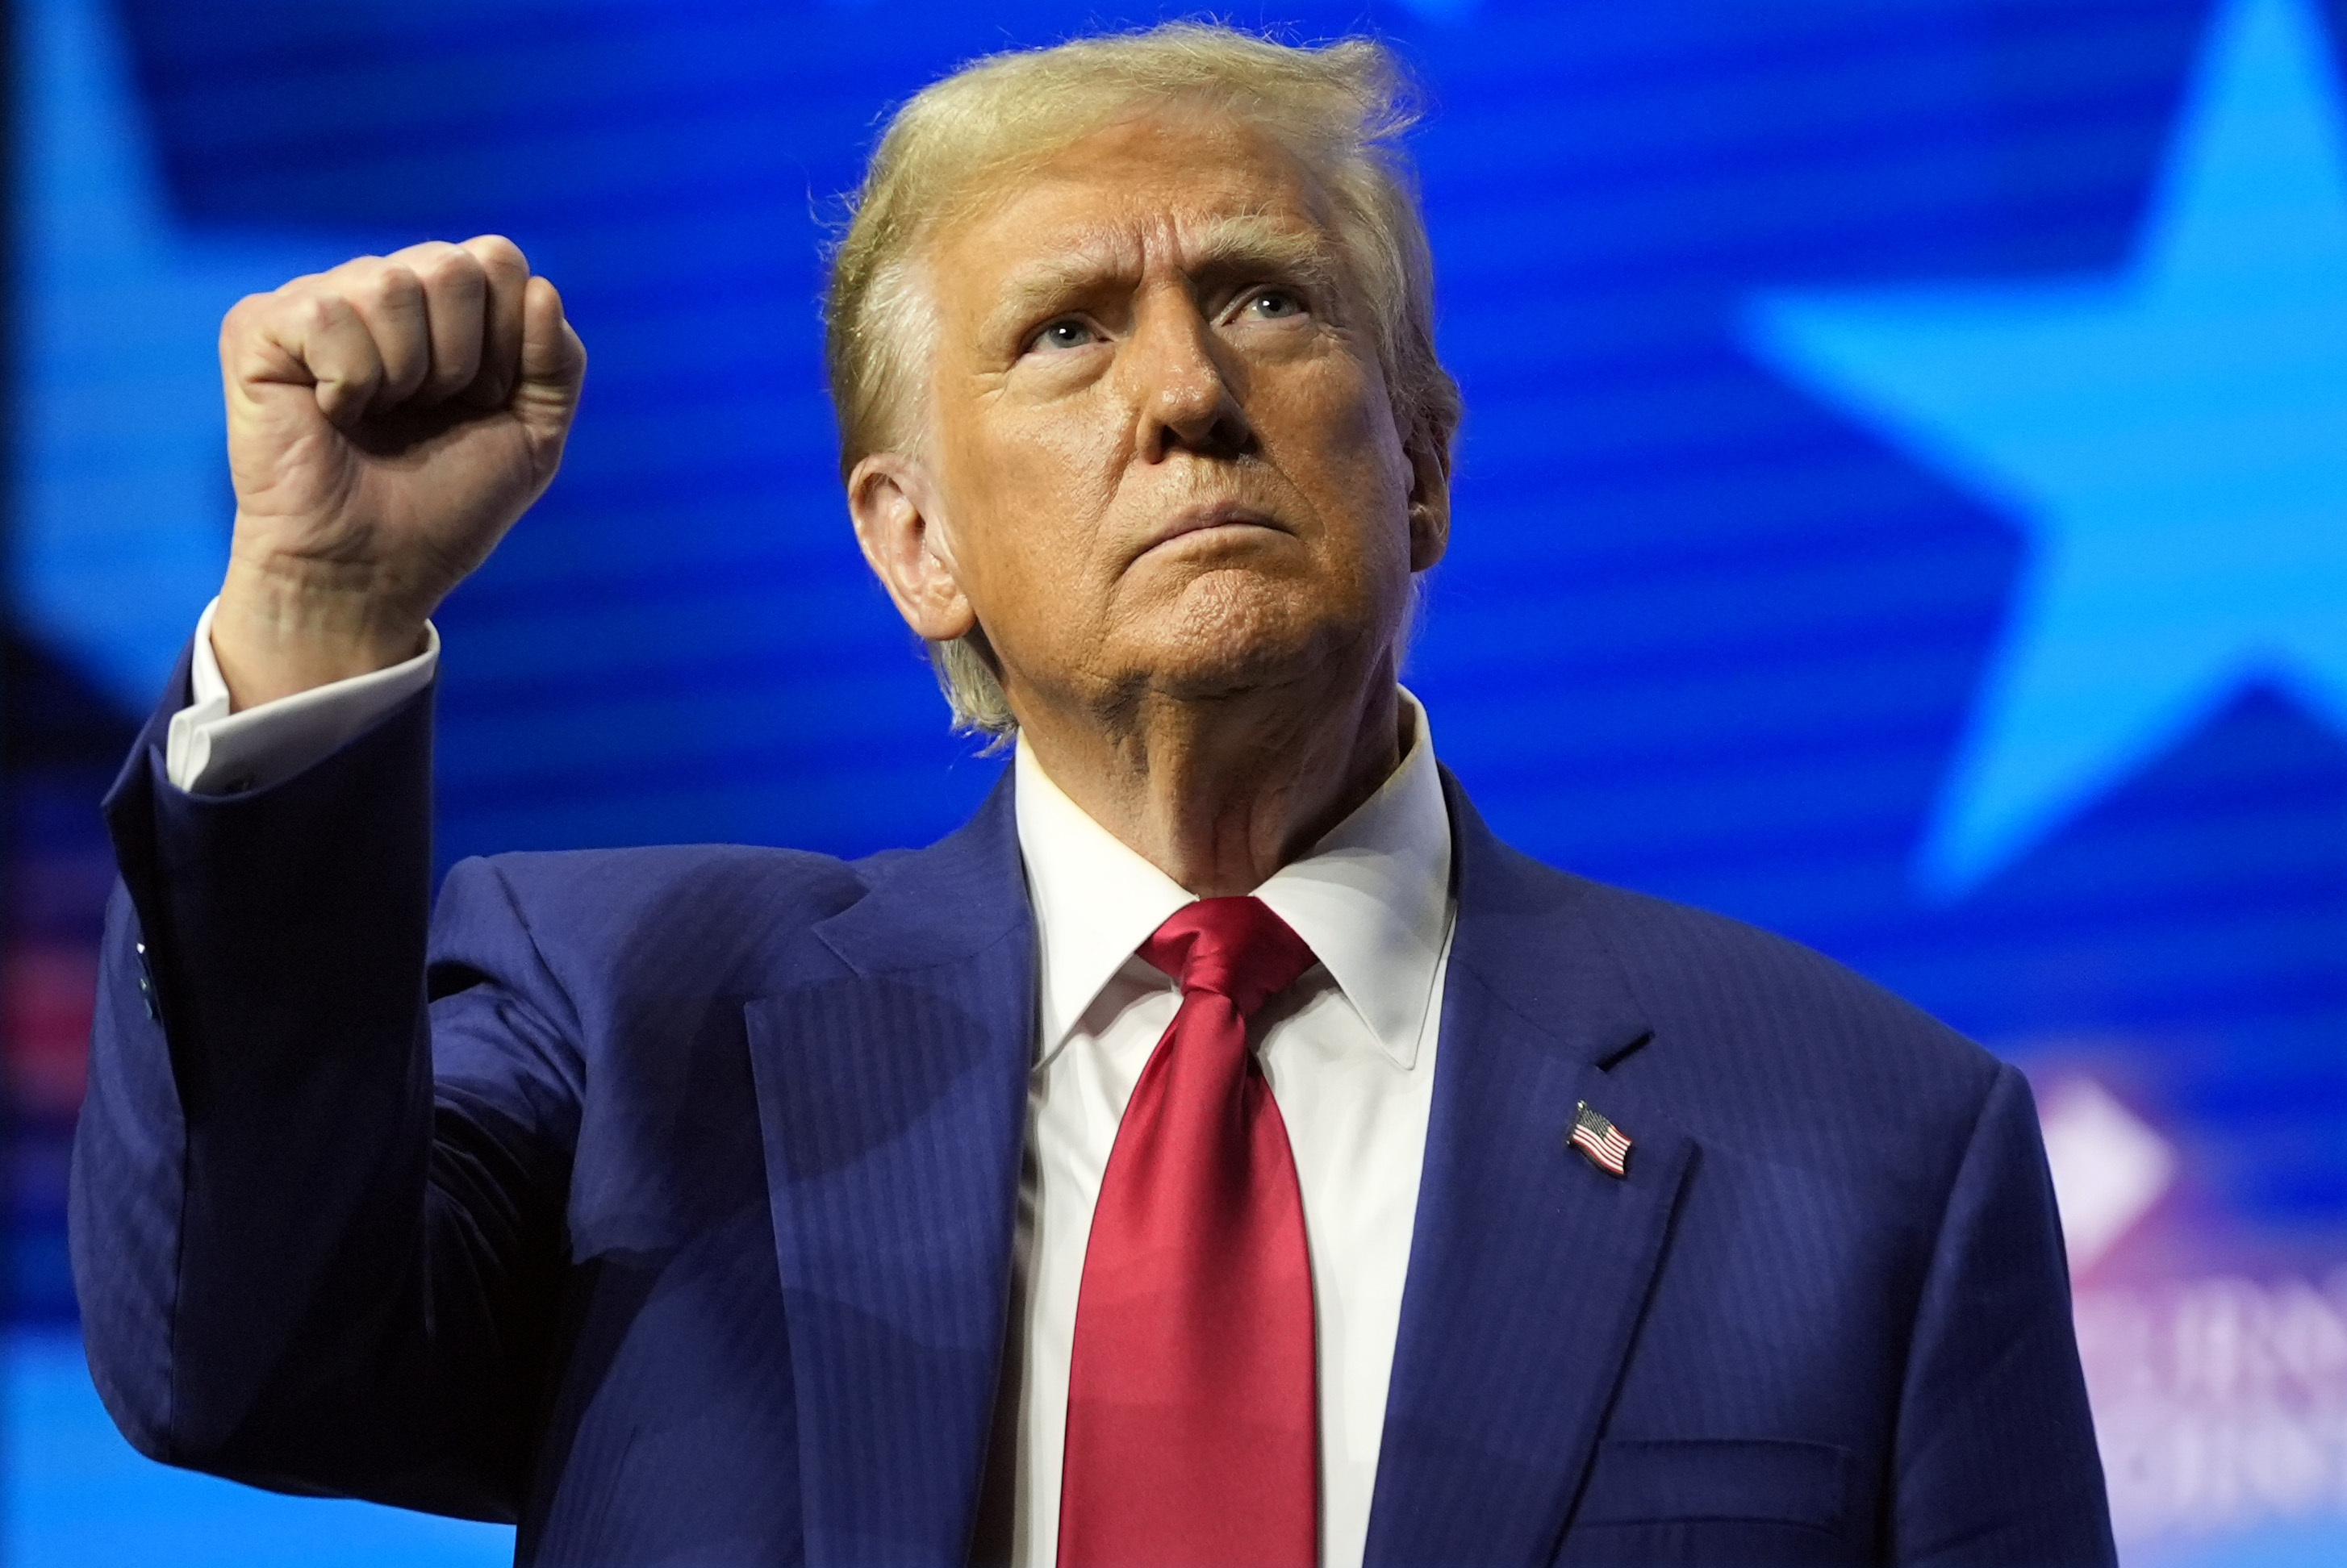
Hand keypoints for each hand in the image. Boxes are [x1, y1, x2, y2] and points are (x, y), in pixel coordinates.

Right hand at [211, 236, 586, 706]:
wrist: (373, 569)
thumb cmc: (446, 506)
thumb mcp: (534, 436)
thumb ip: (558, 363)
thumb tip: (542, 289)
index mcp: (444, 307)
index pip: (497, 259)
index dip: (507, 340)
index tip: (482, 402)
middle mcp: (381, 290)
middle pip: (453, 265)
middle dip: (461, 359)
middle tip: (427, 412)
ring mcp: (318, 302)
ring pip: (392, 284)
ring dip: (405, 374)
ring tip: (377, 416)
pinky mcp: (259, 327)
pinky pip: (329, 314)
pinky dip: (349, 381)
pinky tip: (330, 413)